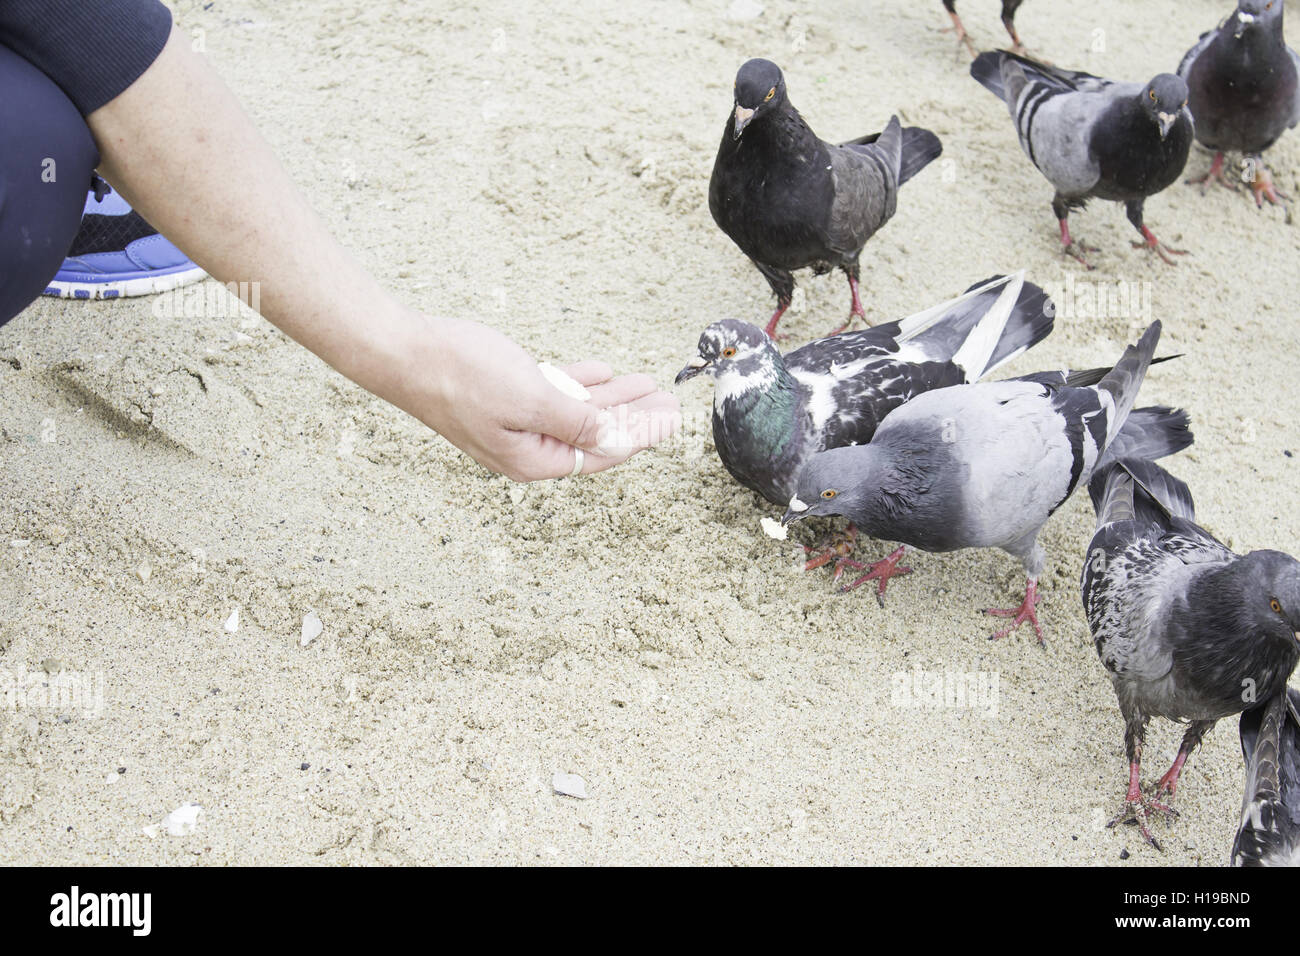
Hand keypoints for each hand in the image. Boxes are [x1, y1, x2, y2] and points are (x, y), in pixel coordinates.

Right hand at [422, 316, 679, 480]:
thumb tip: (612, 438)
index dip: (641, 435)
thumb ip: (576, 420)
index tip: (671, 421)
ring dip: (614, 397)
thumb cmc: (460, 376)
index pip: (601, 452)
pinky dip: (580, 383)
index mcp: (532, 459)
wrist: (403, 351)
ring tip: (647, 385)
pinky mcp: (505, 396)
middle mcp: (526, 448)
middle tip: (671, 404)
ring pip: (576, 411)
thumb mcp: (530, 399)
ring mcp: (515, 422)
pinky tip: (604, 374)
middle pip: (594, 435)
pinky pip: (553, 393)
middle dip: (635, 417)